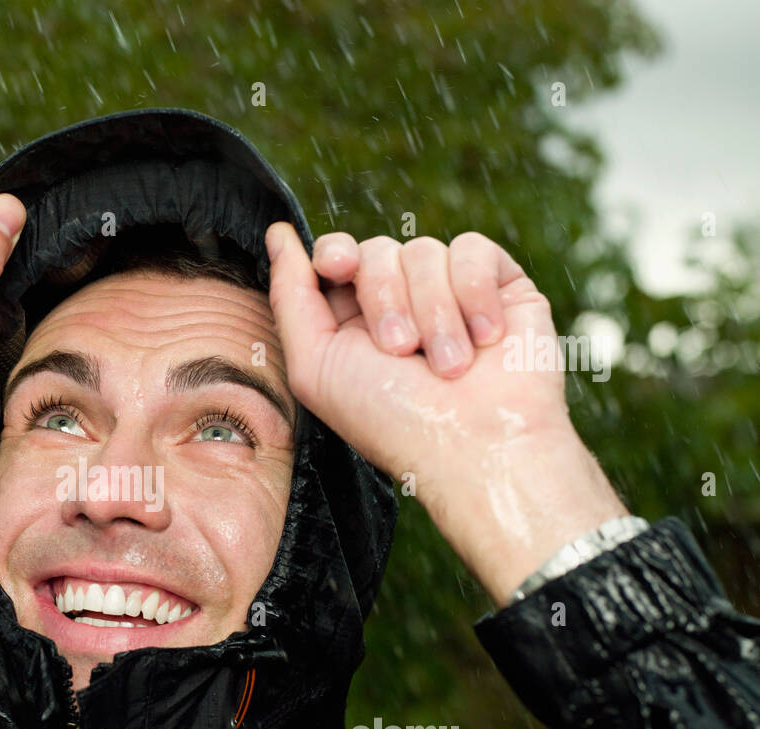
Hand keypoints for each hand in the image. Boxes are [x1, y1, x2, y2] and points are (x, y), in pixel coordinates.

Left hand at [266, 225, 626, 605]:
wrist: (476, 444)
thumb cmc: (391, 420)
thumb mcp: (315, 366)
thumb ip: (289, 298)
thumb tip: (278, 235)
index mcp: (352, 322)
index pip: (335, 256)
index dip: (334, 254)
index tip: (339, 267)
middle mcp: (400, 302)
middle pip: (375, 249)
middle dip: (384, 298)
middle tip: (401, 352)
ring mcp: (450, 292)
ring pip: (423, 250)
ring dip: (432, 311)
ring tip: (448, 366)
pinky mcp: (500, 285)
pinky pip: (472, 250)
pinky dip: (474, 294)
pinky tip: (485, 339)